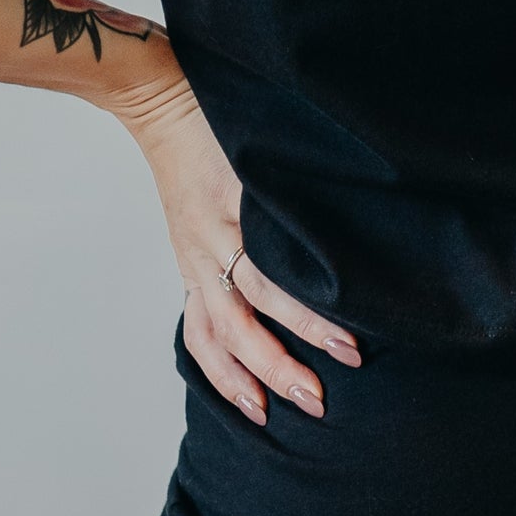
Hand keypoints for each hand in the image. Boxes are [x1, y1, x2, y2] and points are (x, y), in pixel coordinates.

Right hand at [109, 71, 361, 423]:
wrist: (163, 102)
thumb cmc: (224, 116)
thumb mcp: (267, 147)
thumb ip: (298, 188)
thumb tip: (352, 227)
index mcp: (233, 214)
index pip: (274, 282)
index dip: (311, 318)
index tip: (351, 345)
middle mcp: (209, 243)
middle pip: (243, 321)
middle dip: (282, 365)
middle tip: (321, 399)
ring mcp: (193, 257)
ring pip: (214, 333)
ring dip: (244, 377)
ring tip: (273, 414)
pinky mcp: (187, 262)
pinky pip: (195, 324)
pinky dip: (213, 363)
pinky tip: (237, 391)